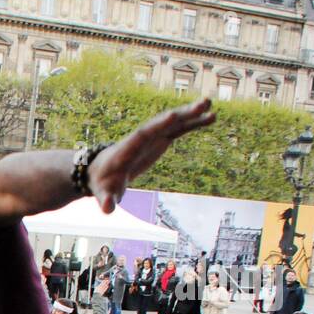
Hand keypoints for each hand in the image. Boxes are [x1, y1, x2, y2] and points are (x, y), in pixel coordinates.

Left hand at [89, 99, 215, 212]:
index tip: (173, 115)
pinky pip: (179, 130)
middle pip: (162, 124)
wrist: (103, 173)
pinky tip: (210, 118)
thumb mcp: (104, 194)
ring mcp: (152, 138)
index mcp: (127, 149)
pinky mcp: (160, 141)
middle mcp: (141, 139)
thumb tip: (107, 209)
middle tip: (202, 104)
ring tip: (210, 106)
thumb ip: (106, 200)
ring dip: (191, 114)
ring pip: (173, 123)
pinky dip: (193, 124)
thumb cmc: (103, 184)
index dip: (157, 126)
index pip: (143, 135)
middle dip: (181, 114)